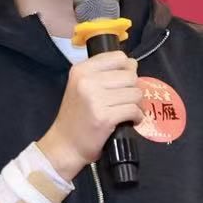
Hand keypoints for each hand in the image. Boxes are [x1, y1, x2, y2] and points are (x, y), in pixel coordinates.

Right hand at [38, 51, 143, 176]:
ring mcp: (95, 99)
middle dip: (134, 89)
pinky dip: (137, 117)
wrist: (64, 145)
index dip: (127, 69)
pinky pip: (134, 110)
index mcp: (81, 70)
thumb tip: (132, 64)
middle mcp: (87, 81)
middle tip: (126, 100)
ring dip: (137, 104)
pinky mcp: (105, 117)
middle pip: (130, 76)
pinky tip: (130, 121)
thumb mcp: (81, 87)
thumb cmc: (76, 117)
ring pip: (135, 93)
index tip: (124, 81)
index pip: (118, 57)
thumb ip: (103, 74)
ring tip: (128, 110)